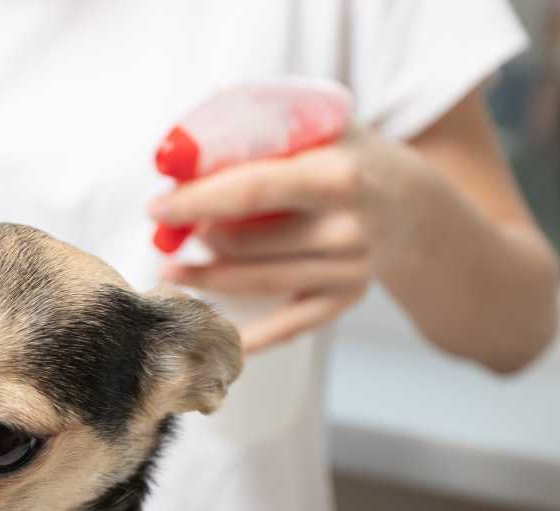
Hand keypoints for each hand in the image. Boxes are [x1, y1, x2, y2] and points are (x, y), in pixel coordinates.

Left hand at [149, 128, 420, 352]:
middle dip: (196, 239)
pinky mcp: (343, 301)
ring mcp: (348, 270)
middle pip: (246, 244)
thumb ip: (251, 132)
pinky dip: (246, 336)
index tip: (156, 208)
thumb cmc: (338, 155)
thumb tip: (175, 158)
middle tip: (165, 234)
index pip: (251, 191)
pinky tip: (207, 333)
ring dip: (204, 279)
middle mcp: (348, 229)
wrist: (404, 200)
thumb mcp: (310, 125)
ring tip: (171, 270)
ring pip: (255, 283)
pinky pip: (285, 326)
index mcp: (336, 176)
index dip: (197, 201)